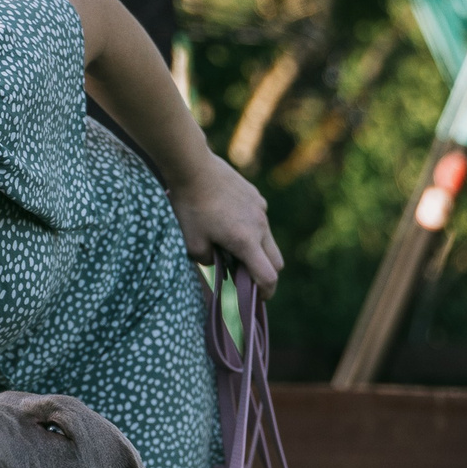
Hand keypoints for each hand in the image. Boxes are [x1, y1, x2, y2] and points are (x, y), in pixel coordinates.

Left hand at [169, 155, 282, 297]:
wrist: (194, 168)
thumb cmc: (190, 207)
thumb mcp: (192, 243)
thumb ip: (207, 261)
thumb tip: (216, 262)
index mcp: (246, 241)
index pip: (268, 276)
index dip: (266, 293)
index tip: (258, 299)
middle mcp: (260, 226)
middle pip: (276, 261)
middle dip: (267, 275)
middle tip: (249, 280)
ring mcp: (260, 210)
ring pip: (269, 240)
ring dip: (258, 251)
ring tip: (234, 249)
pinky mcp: (256, 197)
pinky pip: (260, 221)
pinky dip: (252, 230)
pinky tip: (230, 222)